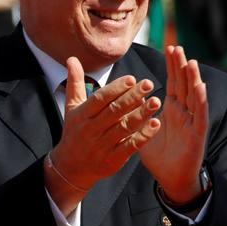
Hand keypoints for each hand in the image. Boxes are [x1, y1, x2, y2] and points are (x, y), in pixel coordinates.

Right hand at [48, 59, 161, 192]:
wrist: (70, 168)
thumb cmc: (75, 131)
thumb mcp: (71, 107)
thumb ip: (75, 83)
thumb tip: (72, 58)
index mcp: (82, 115)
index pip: (100, 99)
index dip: (116, 88)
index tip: (133, 78)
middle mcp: (91, 130)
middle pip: (114, 111)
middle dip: (132, 97)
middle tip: (149, 83)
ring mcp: (102, 145)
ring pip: (124, 128)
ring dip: (141, 115)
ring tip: (156, 102)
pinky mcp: (113, 160)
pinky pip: (130, 146)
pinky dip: (143, 136)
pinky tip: (156, 124)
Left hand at [139, 45, 209, 203]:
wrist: (172, 178)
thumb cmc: (160, 156)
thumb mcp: (143, 131)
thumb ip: (136, 116)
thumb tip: (123, 101)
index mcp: (171, 109)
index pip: (172, 83)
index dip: (171, 66)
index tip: (169, 48)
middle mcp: (184, 111)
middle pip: (183, 84)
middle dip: (180, 65)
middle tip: (176, 46)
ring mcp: (193, 121)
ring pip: (194, 95)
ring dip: (193, 78)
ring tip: (190, 61)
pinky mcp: (198, 133)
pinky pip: (201, 114)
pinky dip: (201, 100)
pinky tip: (200, 87)